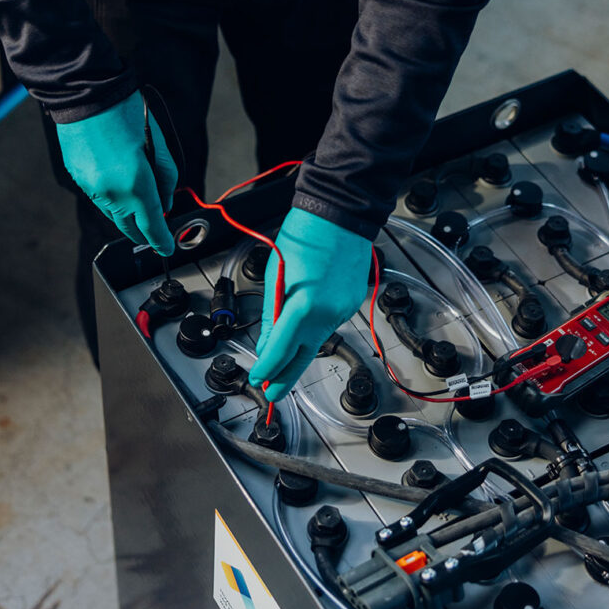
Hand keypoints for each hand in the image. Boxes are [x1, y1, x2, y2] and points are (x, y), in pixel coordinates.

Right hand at [56, 90, 177, 253]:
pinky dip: (112, 198)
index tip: (167, 248)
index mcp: (136, 184)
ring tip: (138, 203)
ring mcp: (92, 188)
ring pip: (114, 214)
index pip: (152, 225)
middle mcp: (112, 193)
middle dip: (145, 232)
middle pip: (131, 227)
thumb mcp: (158, 144)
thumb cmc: (125, 113)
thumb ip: (166, 178)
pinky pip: (100, 199)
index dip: (162, 240)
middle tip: (156, 232)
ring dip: (128, 214)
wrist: (86, 94)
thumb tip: (165, 201)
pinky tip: (119, 185)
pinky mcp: (79, 179)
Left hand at [249, 208, 371, 400]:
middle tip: (272, 393)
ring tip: (281, 363)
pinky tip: (302, 328)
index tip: (258, 378)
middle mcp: (328, 313)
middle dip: (286, 377)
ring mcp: (343, 310)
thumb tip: (267, 341)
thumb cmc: (304, 236)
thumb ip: (271, 314)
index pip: (280, 349)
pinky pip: (328, 326)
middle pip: (304, 356)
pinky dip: (313, 330)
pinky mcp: (350, 304)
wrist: (339, 214)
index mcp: (304, 306)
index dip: (266, 368)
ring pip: (316, 341)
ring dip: (298, 351)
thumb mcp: (276, 276)